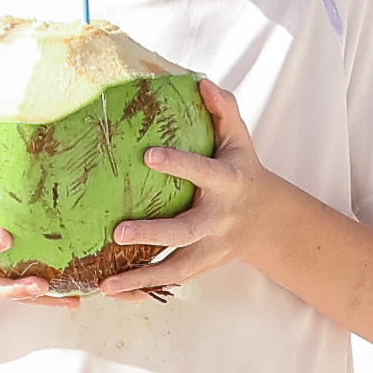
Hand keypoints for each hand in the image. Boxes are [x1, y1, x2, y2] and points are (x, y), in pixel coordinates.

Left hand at [96, 73, 300, 299]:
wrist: (267, 222)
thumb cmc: (241, 170)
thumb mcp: (239, 140)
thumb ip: (224, 110)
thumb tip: (202, 82)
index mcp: (227, 183)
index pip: (203, 172)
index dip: (178, 164)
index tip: (148, 155)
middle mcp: (218, 220)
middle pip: (186, 232)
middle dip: (154, 234)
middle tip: (118, 233)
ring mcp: (210, 248)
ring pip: (176, 268)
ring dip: (141, 277)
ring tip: (104, 285)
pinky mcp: (200, 267)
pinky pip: (170, 281)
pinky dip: (142, 287)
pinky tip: (110, 290)